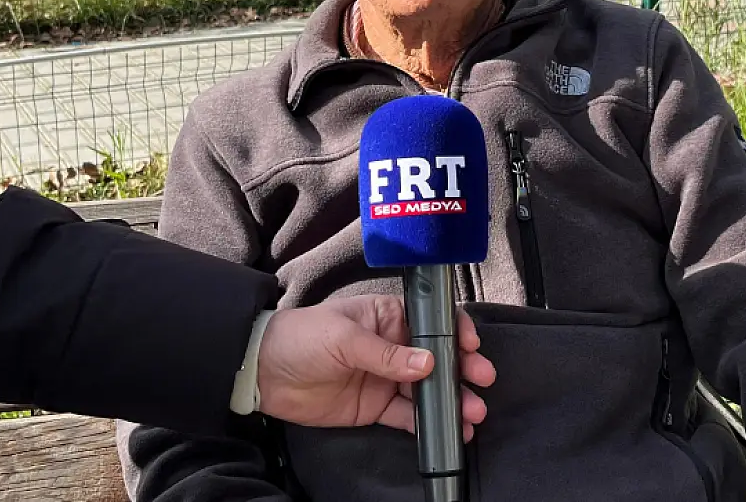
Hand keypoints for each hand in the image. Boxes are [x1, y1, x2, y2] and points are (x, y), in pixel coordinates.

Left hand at [256, 295, 495, 436]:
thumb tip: (427, 363)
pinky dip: (428, 424)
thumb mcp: (343, 337)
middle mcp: (392, 346)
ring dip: (452, 400)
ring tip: (472, 412)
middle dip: (463, 369)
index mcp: (386, 316)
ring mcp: (385, 378)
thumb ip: (386, 353)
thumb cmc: (301, 338)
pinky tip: (450, 429)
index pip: (430, 322)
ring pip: (427, 390)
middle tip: (481, 380)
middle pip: (437, 358)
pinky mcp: (375, 406)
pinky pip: (408, 416)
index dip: (455, 332)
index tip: (471, 346)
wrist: (264, 373)